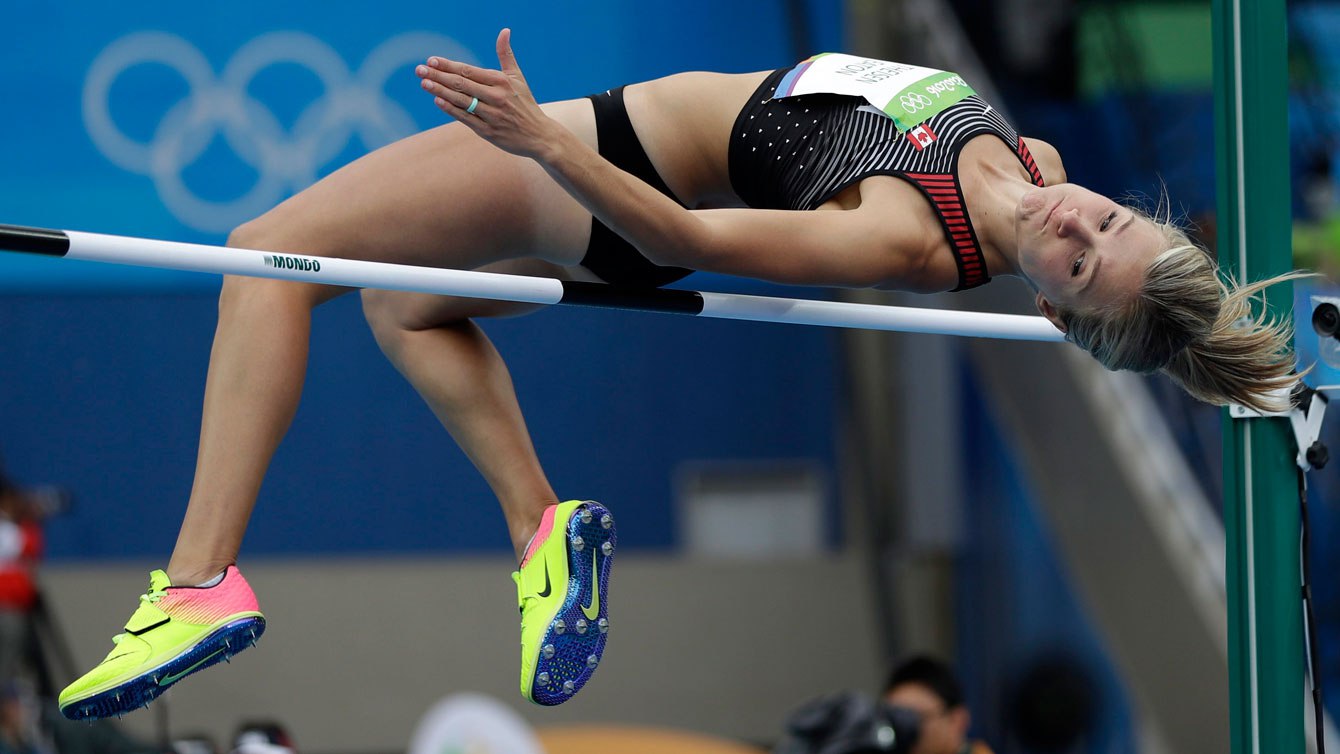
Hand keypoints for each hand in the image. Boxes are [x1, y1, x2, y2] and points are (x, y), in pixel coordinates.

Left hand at [415, 28, 557, 158]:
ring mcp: (492, 115)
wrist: (539, 135)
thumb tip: (504, 31)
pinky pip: (466, 119)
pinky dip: (451, 110)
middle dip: (439, 76)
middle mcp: (496, 97)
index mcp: (501, 82)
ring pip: (462, 101)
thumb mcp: (518, 77)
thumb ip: (506, 54)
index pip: (469, 71)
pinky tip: (438, 101)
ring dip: (440, 91)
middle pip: (462, 84)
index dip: (449, 65)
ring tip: (424, 83)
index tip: (431, 60)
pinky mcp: (489, 132)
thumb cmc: (525, 103)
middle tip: (419, 70)